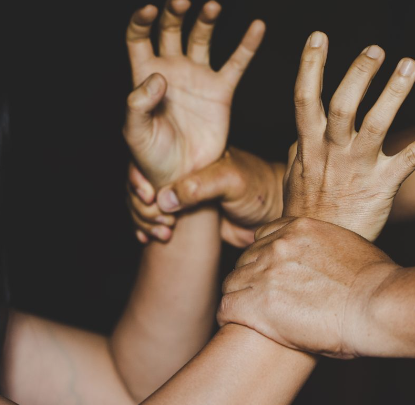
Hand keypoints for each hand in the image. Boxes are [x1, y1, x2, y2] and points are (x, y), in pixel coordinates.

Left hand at [123, 0, 264, 187]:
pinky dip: (247, 44)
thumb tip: (158, 77)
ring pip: (201, 37)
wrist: (182, 177)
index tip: (149, 11)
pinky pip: (236, 63)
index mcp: (145, 75)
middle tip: (181, 1)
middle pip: (171, 29)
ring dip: (206, 20)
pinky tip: (256, 26)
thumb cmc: (151, 156)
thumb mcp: (135, 132)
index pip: (139, 38)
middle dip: (175, 12)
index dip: (142, 21)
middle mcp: (171, 70)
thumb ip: (138, 103)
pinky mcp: (221, 91)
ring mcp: (198, 77)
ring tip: (212, 7)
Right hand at [127, 148, 284, 245]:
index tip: (147, 197)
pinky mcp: (186, 218)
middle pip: (144, 184)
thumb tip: (164, 199)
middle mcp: (181, 174)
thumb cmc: (260, 189)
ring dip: (144, 220)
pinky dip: (150, 230)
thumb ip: (200, 186)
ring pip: (149, 206)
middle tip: (157, 221)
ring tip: (159, 233)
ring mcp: (182, 196)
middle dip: (140, 204)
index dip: (141, 178)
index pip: (152, 160)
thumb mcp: (232, 180)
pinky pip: (159, 222)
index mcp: (189, 155)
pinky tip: (150, 239)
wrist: (274, 217)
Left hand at [217, 217, 398, 357]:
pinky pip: (227, 306)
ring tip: (249, 315)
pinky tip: (238, 324)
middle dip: (251, 279)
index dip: (265, 259)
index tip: (270, 277)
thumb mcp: (348, 248)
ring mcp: (266, 272)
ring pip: (232, 283)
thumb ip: (324, 248)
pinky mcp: (258, 303)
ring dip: (240, 298)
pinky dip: (229, 315)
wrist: (377, 306)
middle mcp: (278, 245)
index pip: (263, 237)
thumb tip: (322, 262)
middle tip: (260, 301)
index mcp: (299, 228)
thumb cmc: (376, 285)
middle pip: (245, 260)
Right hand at [285, 33, 414, 240]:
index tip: (319, 36)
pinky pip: (412, 159)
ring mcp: (359, 168)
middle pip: (344, 106)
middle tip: (375, 50)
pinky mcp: (384, 185)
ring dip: (394, 94)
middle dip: (358, 75)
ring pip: (377, 125)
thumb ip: (300, 148)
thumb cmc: (307, 211)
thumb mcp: (294, 176)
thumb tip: (301, 130)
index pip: (305, 99)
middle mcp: (333, 153)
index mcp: (308, 146)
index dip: (310, 66)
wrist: (319, 250)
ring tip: (409, 65)